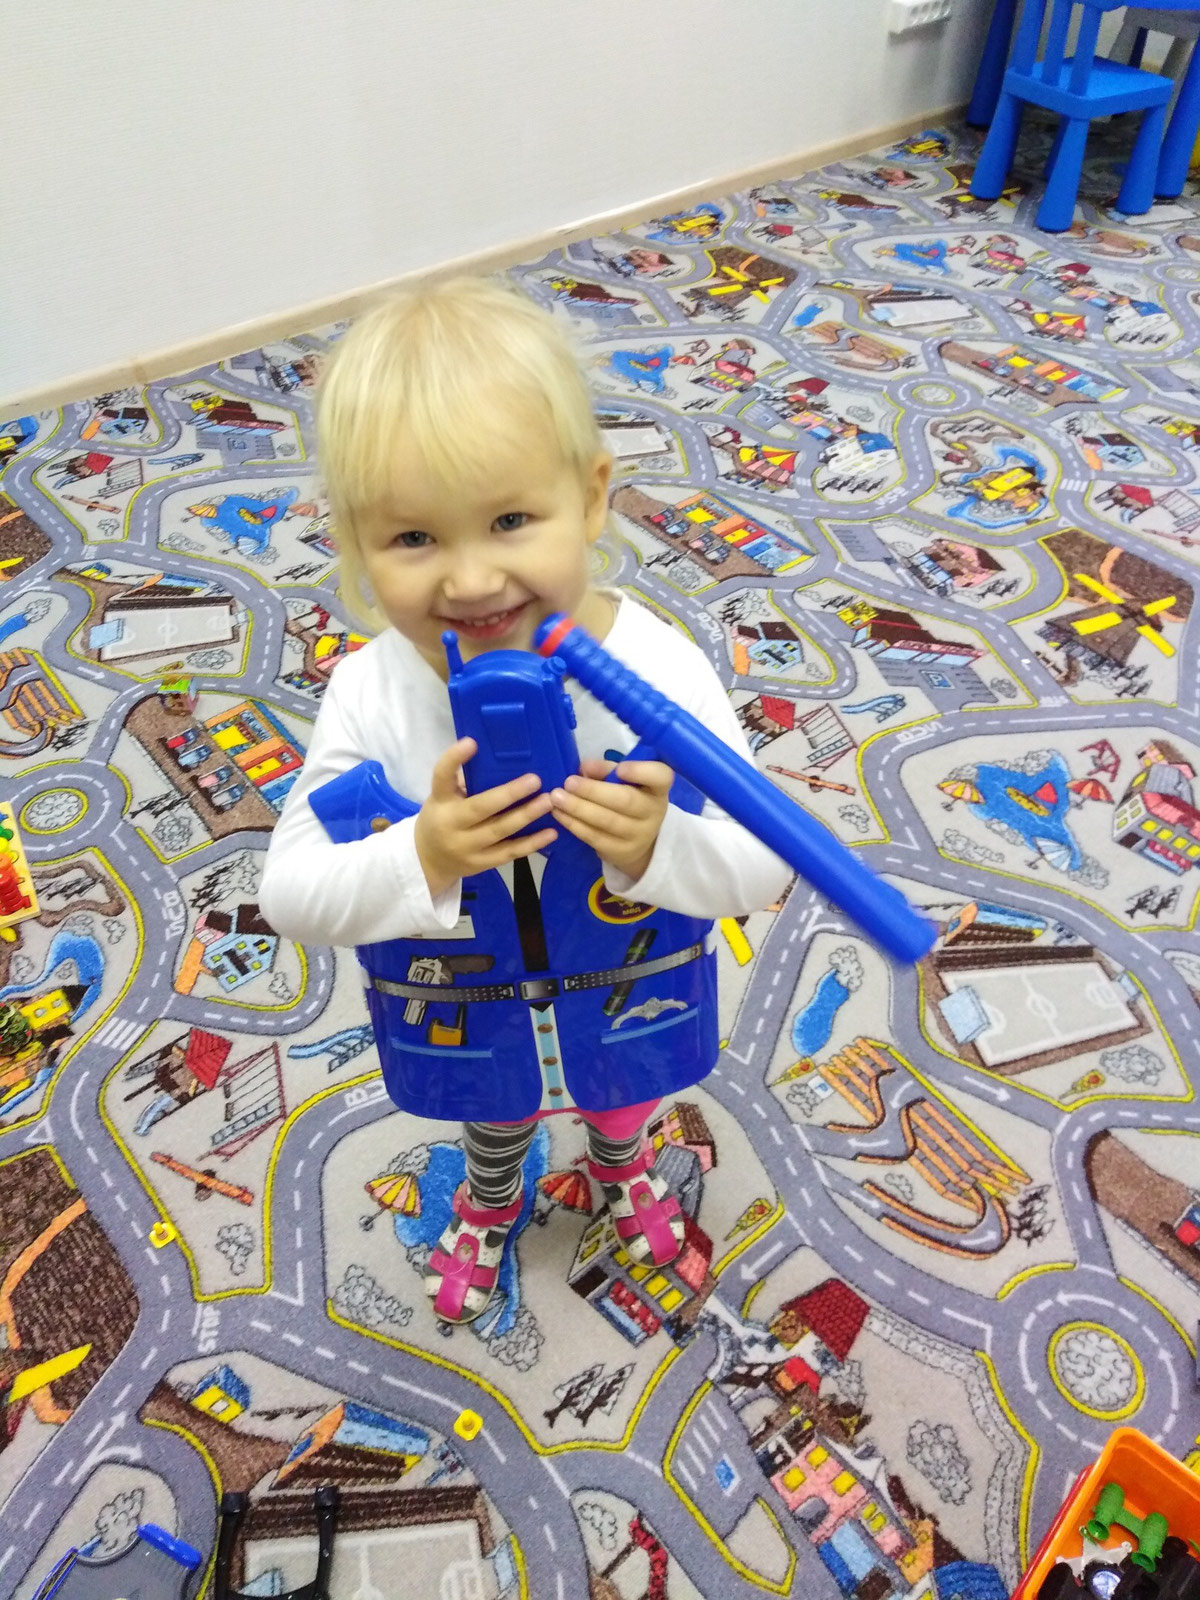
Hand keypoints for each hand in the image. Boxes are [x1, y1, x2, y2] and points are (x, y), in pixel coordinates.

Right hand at [414, 737, 556, 898]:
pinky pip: (509, 853)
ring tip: (548, 802)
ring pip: (499, 831)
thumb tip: (500, 759)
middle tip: (535, 780)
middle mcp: (450, 824)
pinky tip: (551, 833)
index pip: (442, 776)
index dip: (454, 759)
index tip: (472, 742)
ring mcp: (466, 847)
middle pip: (480, 807)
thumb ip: (464, 782)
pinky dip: (532, 843)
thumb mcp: (443, 798)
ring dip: (526, 815)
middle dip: (509, 794)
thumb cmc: (442, 818)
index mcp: (440, 800)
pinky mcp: (480, 863)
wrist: (429, 861)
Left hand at [549, 757, 672, 880]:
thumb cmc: (629, 798)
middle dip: (594, 791)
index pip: (660, 777)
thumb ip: (606, 771)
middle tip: (568, 782)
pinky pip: (595, 837)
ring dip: (578, 808)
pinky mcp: (621, 851)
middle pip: (625, 801)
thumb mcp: (625, 782)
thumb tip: (584, 767)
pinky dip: (574, 824)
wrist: (640, 841)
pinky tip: (559, 814)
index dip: (642, 772)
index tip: (620, 768)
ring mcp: (639, 835)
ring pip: (607, 821)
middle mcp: (653, 812)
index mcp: (657, 788)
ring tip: (556, 797)